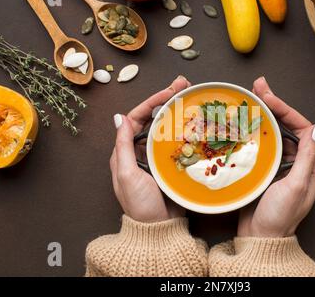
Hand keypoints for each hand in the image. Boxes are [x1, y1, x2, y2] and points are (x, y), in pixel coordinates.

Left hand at [110, 76, 189, 222]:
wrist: (158, 230)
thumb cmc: (139, 205)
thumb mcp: (125, 174)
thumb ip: (123, 146)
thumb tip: (120, 117)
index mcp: (125, 151)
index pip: (136, 118)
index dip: (151, 102)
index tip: (168, 92)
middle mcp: (140, 151)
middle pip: (152, 119)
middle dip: (166, 100)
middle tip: (183, 85)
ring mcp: (156, 158)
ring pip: (166, 128)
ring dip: (177, 111)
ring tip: (190, 96)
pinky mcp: (171, 165)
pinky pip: (177, 143)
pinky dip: (185, 130)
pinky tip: (195, 121)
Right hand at [238, 77, 314, 237]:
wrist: (260, 239)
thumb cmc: (279, 216)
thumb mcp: (296, 186)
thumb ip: (305, 158)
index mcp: (309, 165)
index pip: (302, 128)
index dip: (286, 109)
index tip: (268, 98)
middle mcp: (296, 162)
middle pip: (286, 127)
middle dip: (273, 106)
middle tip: (257, 88)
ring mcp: (279, 166)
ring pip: (272, 134)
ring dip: (262, 116)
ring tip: (250, 101)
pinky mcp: (263, 171)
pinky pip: (260, 146)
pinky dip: (252, 133)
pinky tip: (242, 125)